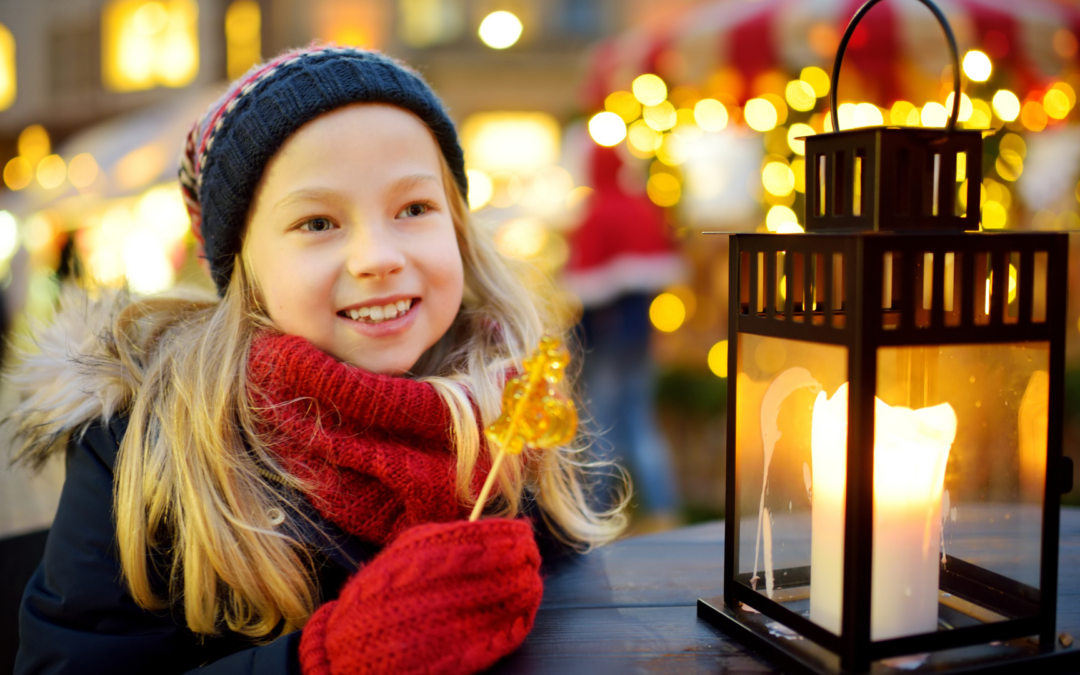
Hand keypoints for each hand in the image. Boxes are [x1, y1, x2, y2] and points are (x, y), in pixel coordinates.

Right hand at [300, 518, 541, 674]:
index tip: (524, 536)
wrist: (349, 650)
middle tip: (531, 561)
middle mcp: (446, 587)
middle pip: (509, 570)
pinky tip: (521, 616)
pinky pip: (504, 637)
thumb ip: (446, 537)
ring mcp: (456, 622)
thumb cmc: (380, 594)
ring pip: (512, 602)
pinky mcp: (462, 654)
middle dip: (524, 563)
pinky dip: (517, 625)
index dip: (514, 537)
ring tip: (530, 585)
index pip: (492, 539)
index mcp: (431, 556)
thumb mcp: (406, 552)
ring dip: (525, 592)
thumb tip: (488, 524)